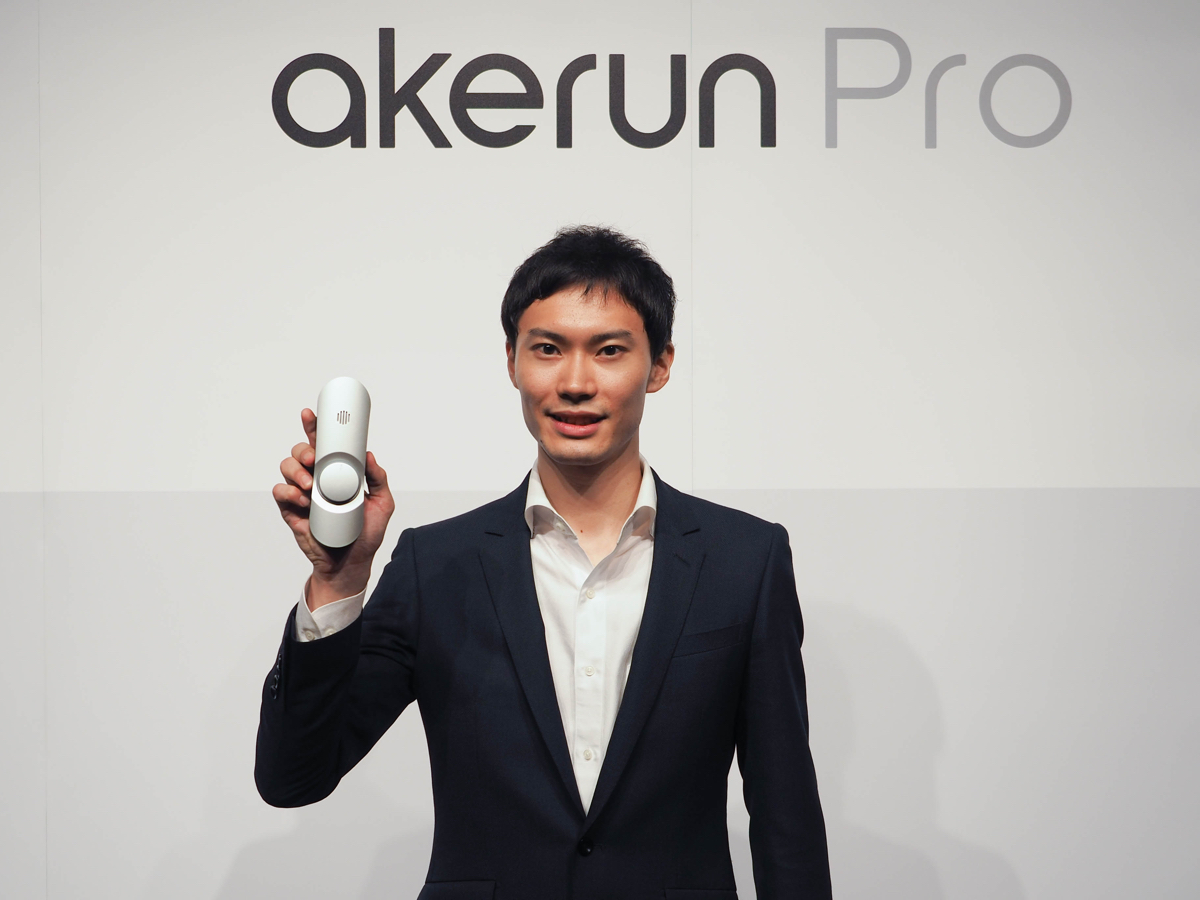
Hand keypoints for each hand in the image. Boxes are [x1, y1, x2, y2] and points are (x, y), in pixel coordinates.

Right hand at [272, 408, 395, 607]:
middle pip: (300, 452)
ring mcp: (302, 495)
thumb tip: (369, 456)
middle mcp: (317, 479)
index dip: (314, 428)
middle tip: (315, 458)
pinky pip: (280, 493)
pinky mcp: (291, 511)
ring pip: (287, 468)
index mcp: (336, 473)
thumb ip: (378, 479)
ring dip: (296, 471)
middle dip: (304, 449)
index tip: (311, 415)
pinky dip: (288, 492)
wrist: (351, 564)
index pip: (323, 445)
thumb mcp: (383, 504)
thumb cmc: (365, 534)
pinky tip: (302, 499)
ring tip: (310, 485)